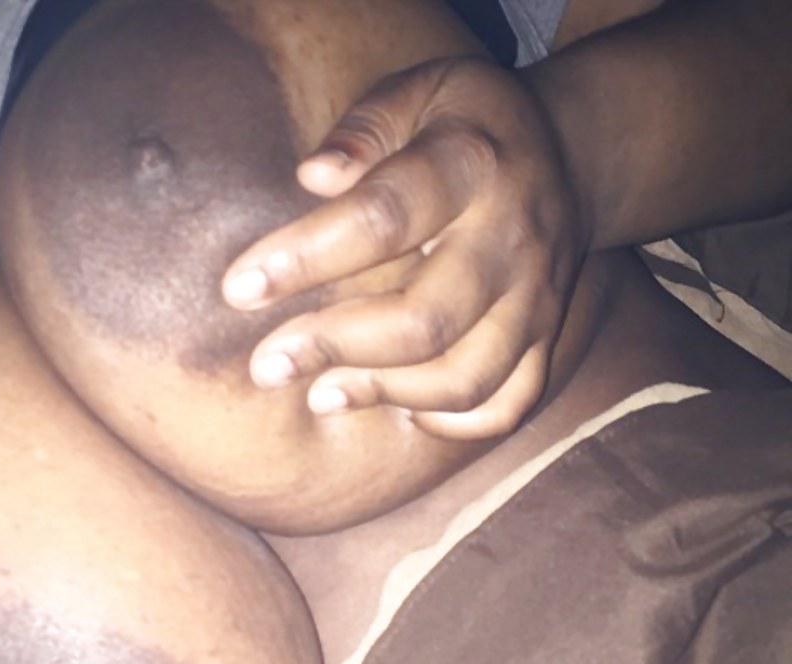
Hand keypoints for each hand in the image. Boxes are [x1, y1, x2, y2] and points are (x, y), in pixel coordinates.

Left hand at [222, 56, 589, 438]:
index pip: (383, 217)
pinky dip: (451, 423)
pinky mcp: (547, 340)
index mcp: (472, 165)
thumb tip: (312, 176)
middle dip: (334, 348)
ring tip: (320, 393)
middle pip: (424, 320)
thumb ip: (366, 128)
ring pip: (465, 378)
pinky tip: (399, 406)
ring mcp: (536, 299)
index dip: (305, 258)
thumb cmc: (467, 124)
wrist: (573, 154)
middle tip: (267, 365)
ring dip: (384, 394)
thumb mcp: (420, 92)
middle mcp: (512, 240)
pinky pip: (507, 405)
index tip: (238, 289)